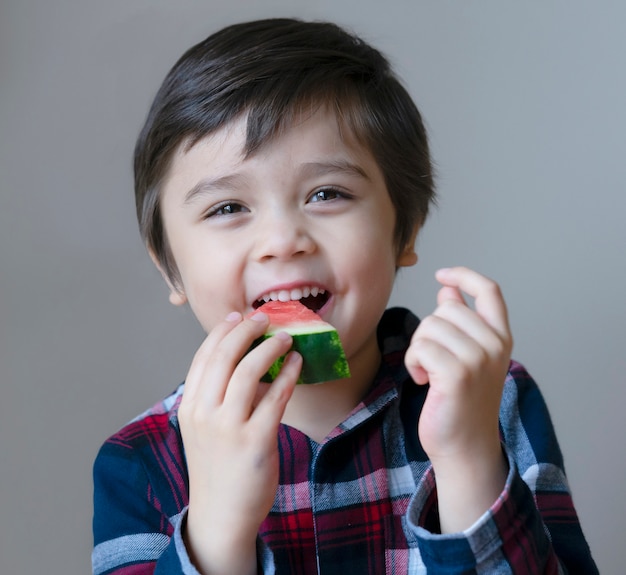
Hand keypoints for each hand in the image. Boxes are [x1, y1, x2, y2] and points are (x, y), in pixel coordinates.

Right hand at [178, 311, 300, 573]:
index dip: (222, 332)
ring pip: (249, 371)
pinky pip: (275, 397)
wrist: (221, 514)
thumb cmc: (217, 467)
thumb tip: (249, 361)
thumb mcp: (204, 429)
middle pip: (224, 357)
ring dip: (270, 347)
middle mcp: (204, 414)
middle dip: (246, 330)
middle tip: (264, 318)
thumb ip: (218, 397)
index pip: (203, 357)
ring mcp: (228, 427)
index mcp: (190, 407)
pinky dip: (288, 374)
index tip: (238, 316)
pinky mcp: (256, 441)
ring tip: (286, 337)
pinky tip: (297, 363)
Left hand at [405, 267, 511, 530]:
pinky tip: (422, 381)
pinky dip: (413, 363)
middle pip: (444, 310)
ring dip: (418, 349)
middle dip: (428, 332)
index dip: (465, 276)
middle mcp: (495, 346)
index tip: (442, 275)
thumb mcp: (467, 357)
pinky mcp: (457, 375)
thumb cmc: (461, 402)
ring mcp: (478, 360)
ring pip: (429, 327)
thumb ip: (460, 323)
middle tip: (433, 361)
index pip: (490, 291)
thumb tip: (447, 290)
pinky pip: (421, 348)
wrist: (465, 447)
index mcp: (501, 338)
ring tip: (428, 373)